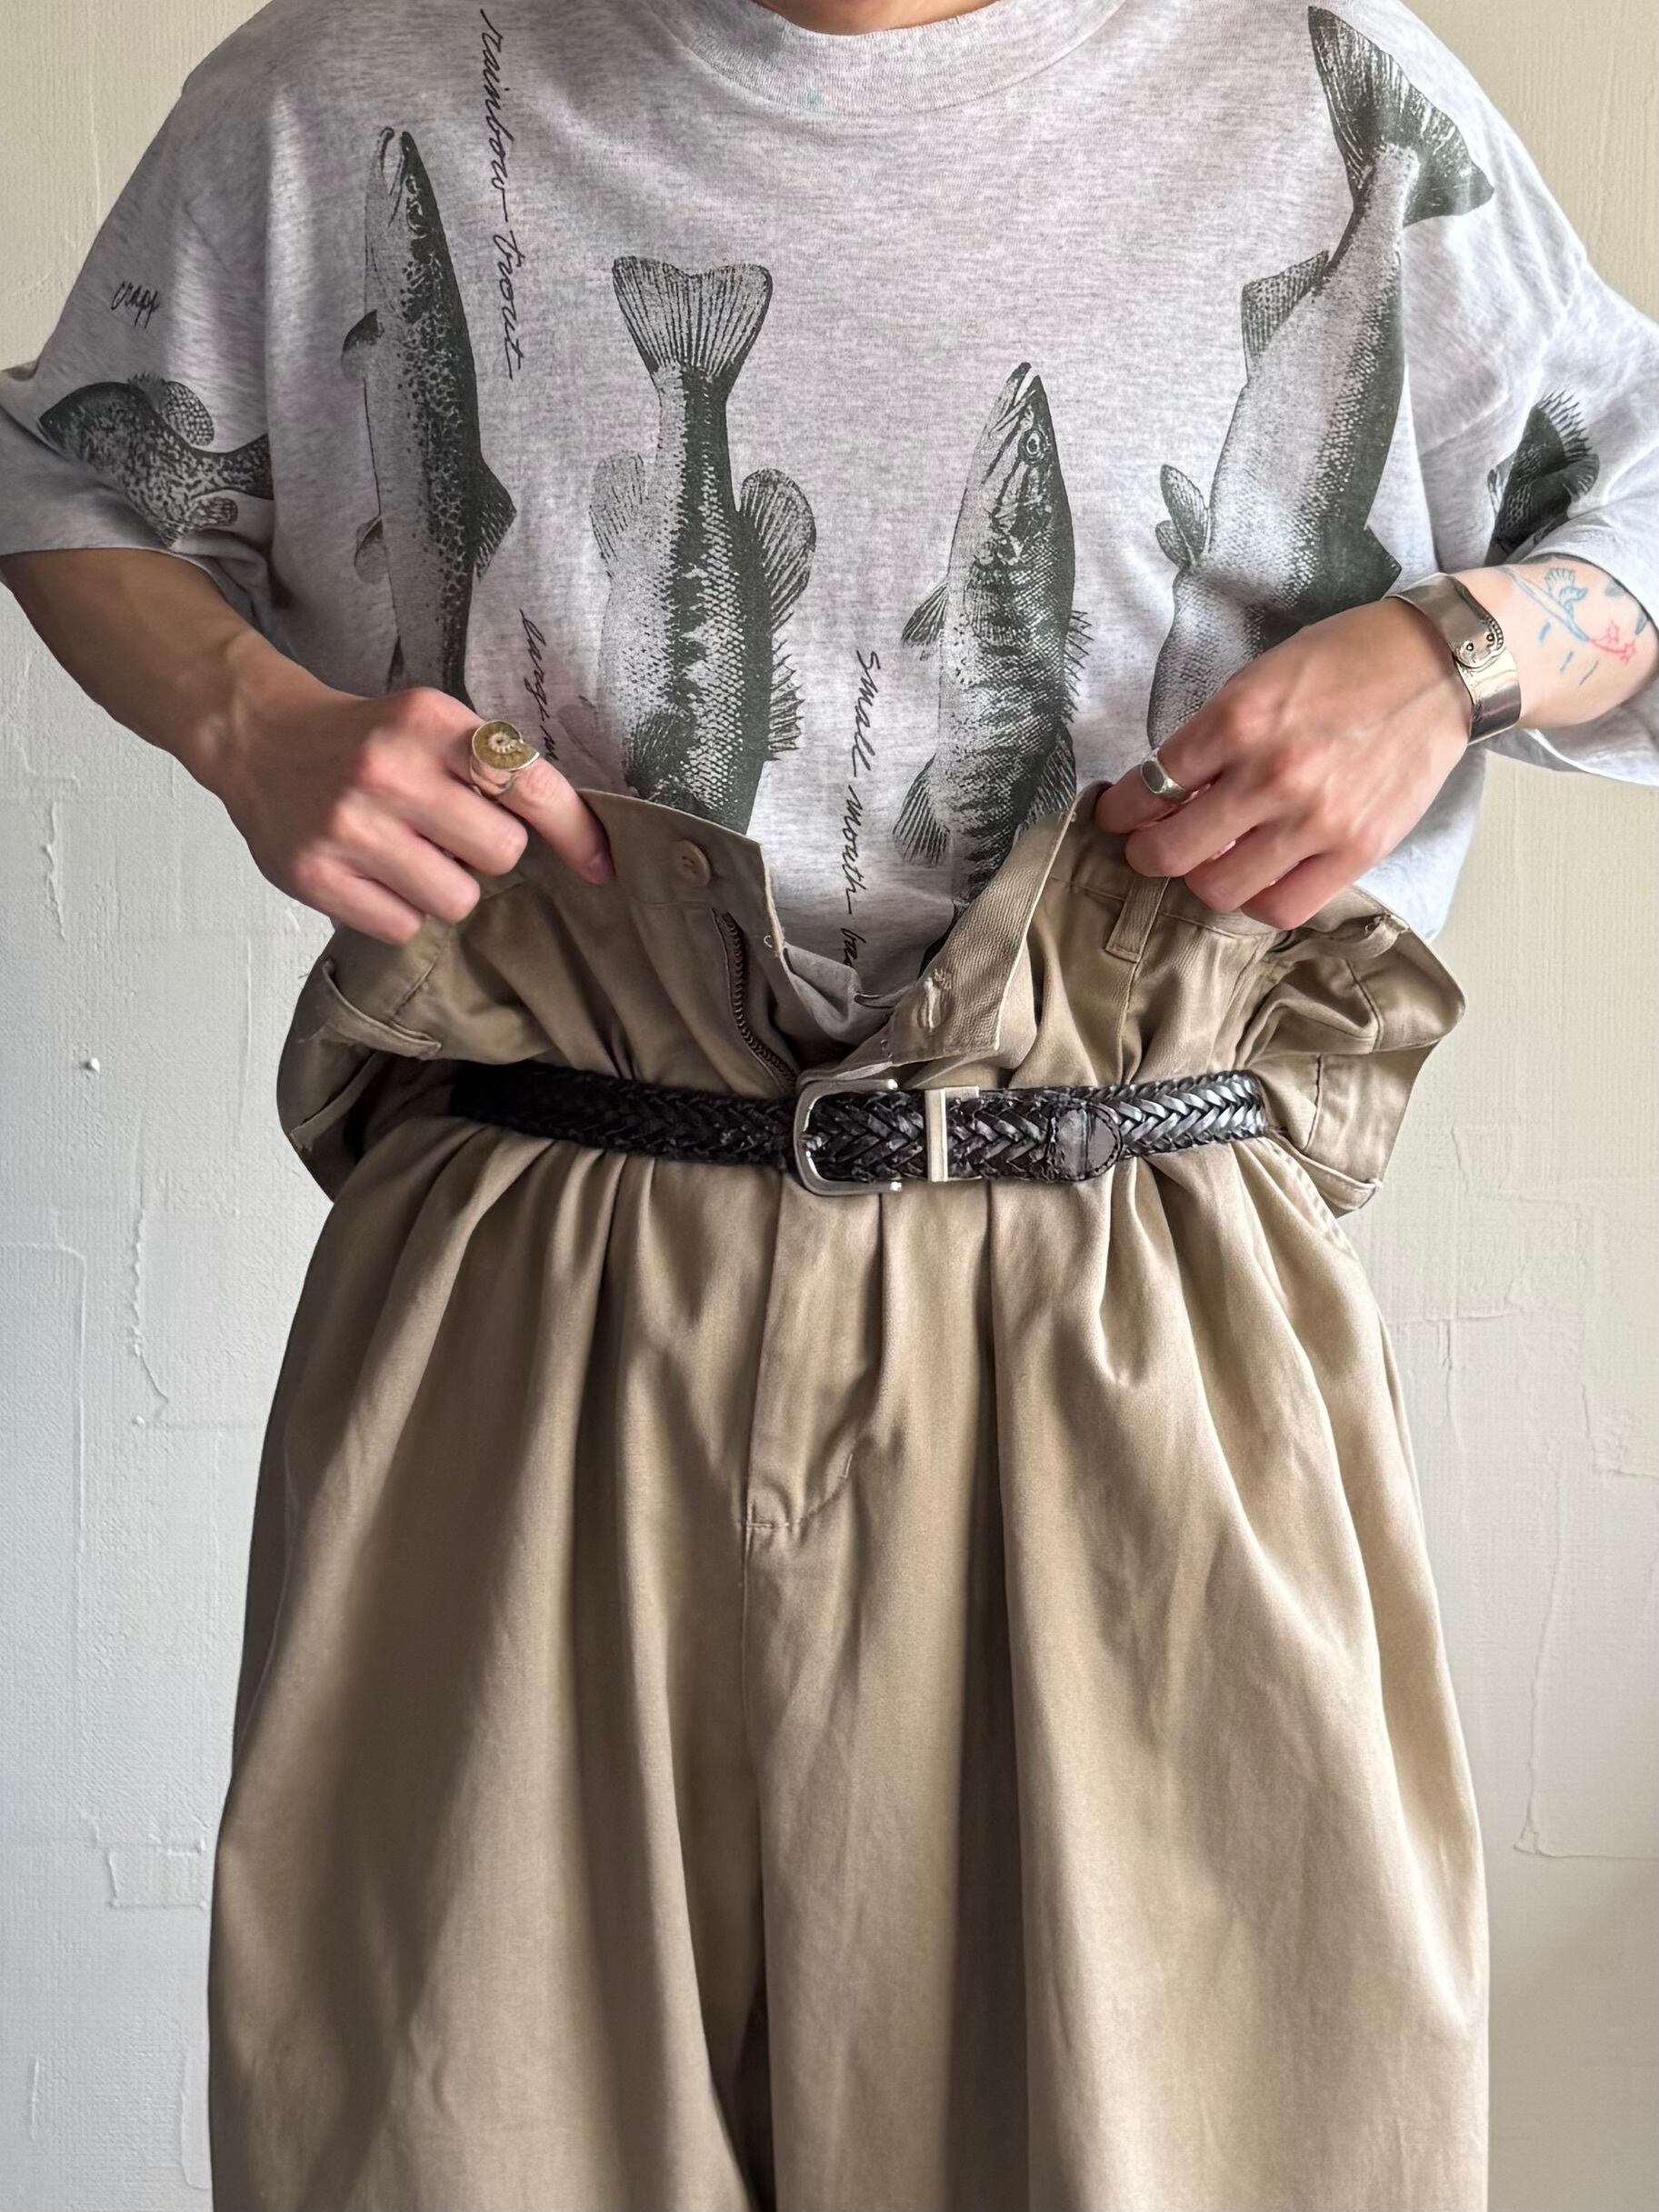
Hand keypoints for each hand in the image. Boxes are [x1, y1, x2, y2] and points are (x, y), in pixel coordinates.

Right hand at [207, 651, 612, 944]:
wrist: (259, 739)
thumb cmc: (365, 741)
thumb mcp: (431, 726)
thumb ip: (493, 768)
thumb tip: (578, 840)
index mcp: (429, 722)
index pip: (528, 784)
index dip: (575, 832)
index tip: (600, 864)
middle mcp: (388, 771)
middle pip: (501, 854)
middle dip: (487, 853)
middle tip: (449, 834)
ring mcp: (347, 827)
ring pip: (456, 900)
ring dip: (445, 887)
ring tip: (409, 855)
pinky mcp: (315, 876)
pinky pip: (403, 927)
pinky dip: (400, 911)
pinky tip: (374, 874)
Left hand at [1094, 598, 1472, 926]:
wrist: (1441, 665)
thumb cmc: (1347, 662)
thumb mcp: (1262, 676)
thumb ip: (1213, 736)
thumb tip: (1166, 791)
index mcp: (1239, 719)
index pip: (1151, 787)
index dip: (1121, 811)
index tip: (1116, 816)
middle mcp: (1272, 775)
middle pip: (1172, 852)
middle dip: (1146, 855)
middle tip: (1149, 848)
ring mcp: (1316, 820)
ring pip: (1220, 889)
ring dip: (1201, 880)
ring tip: (1208, 862)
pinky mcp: (1357, 851)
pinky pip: (1282, 907)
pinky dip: (1256, 901)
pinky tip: (1256, 879)